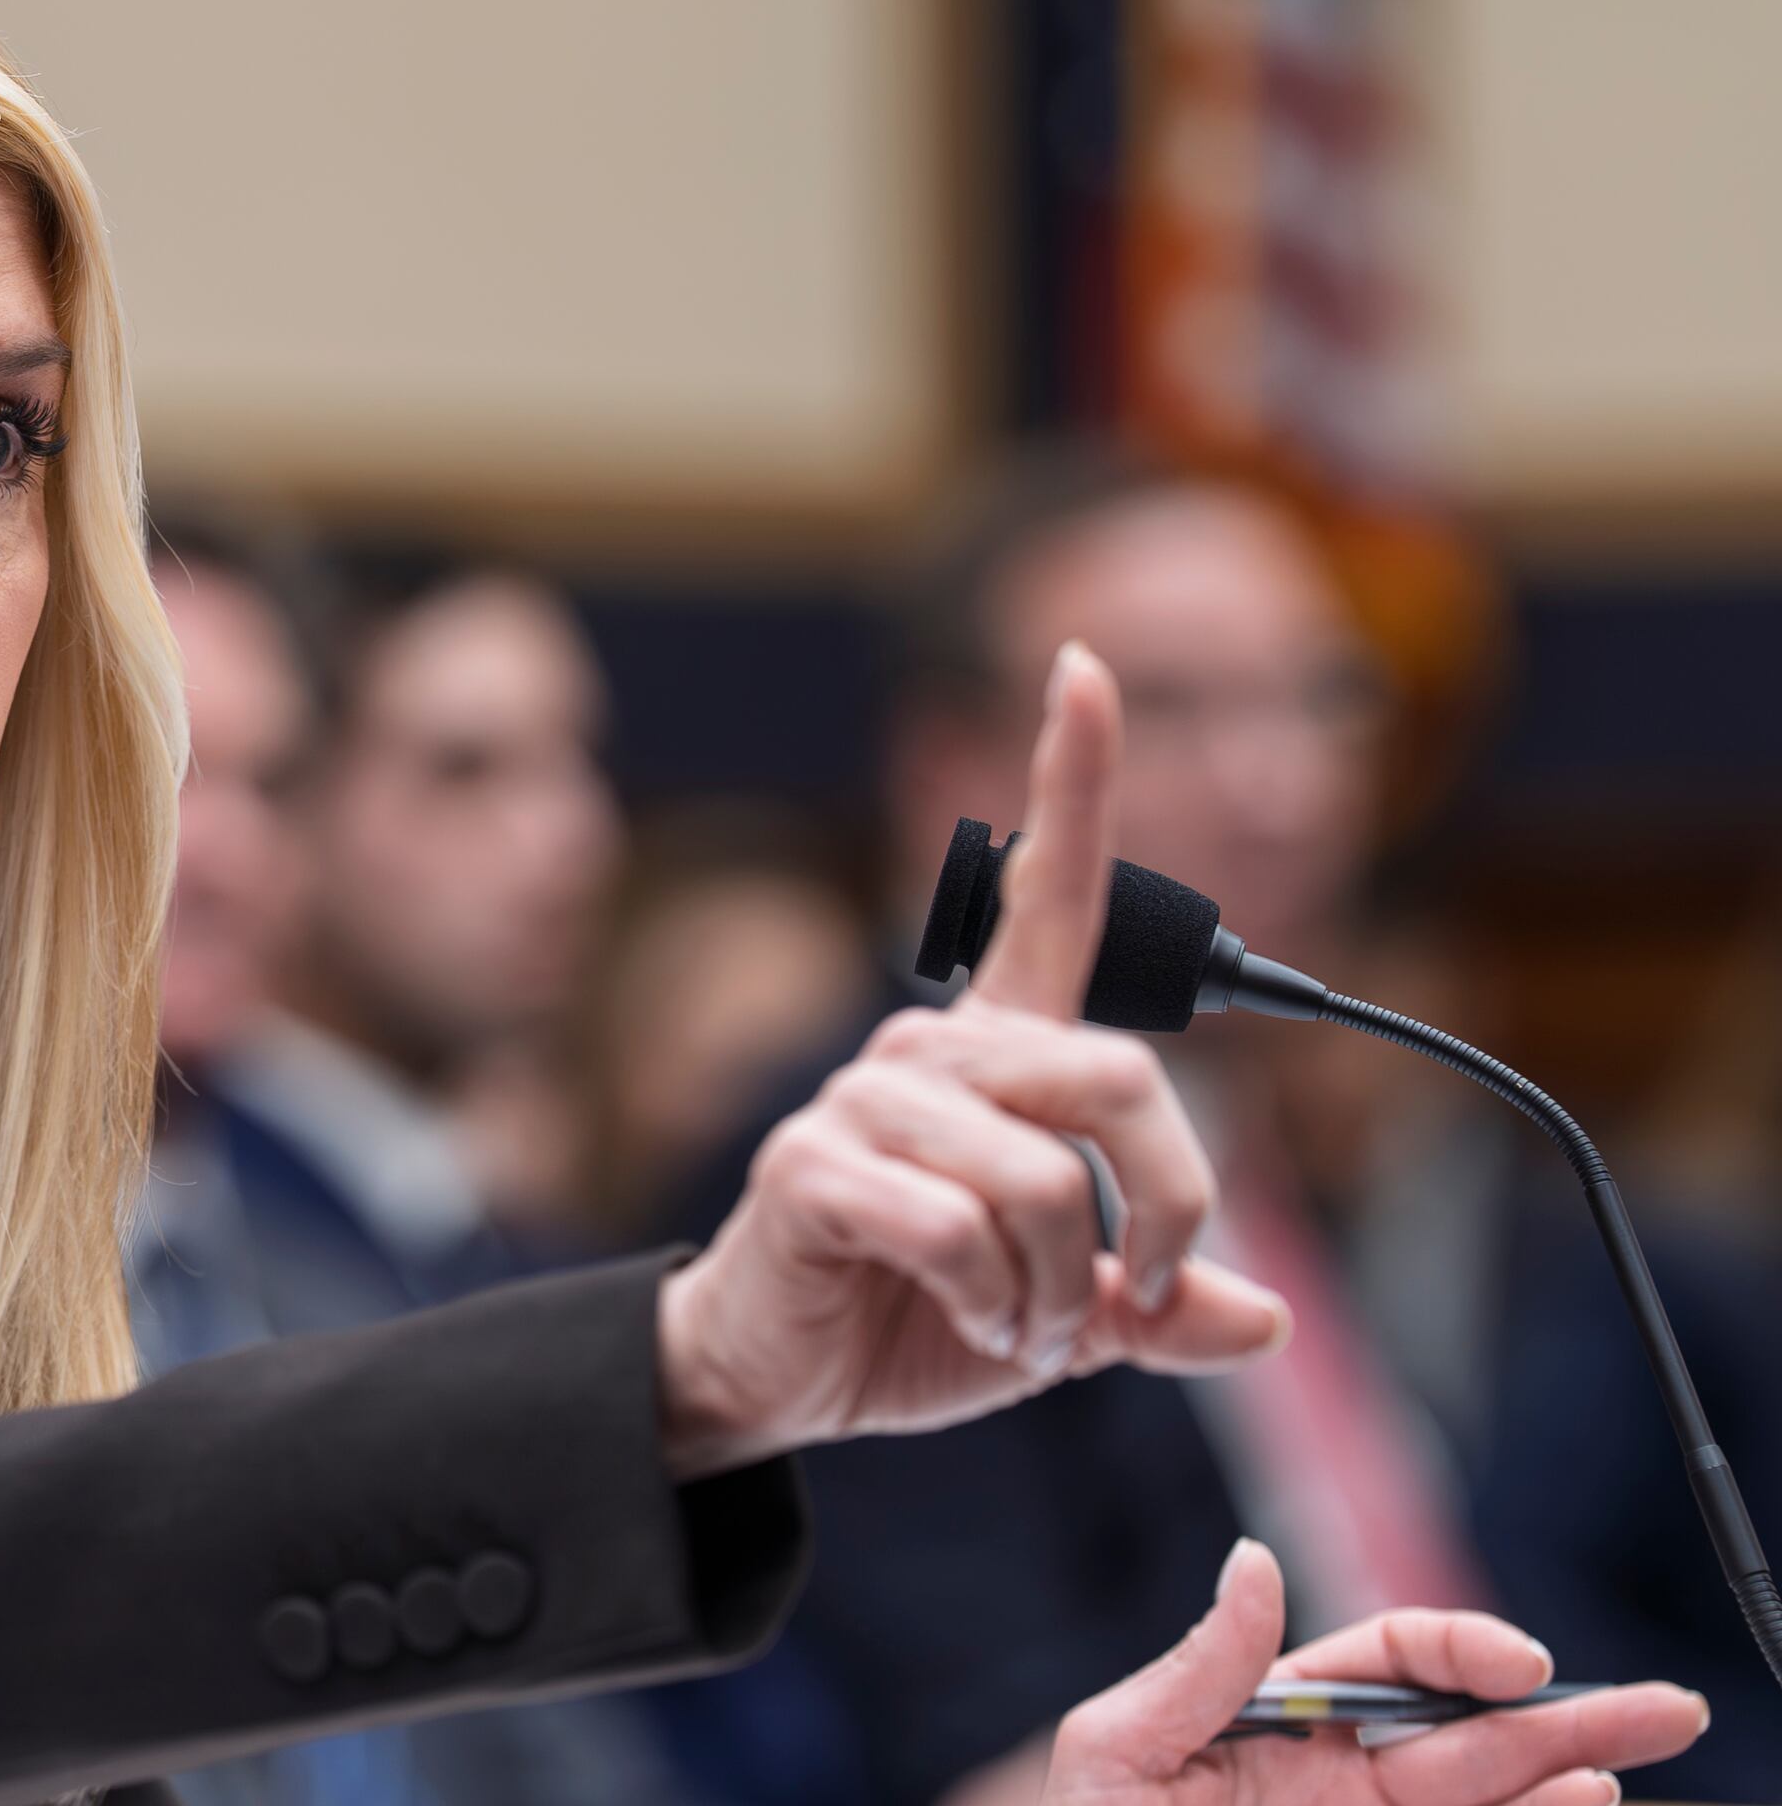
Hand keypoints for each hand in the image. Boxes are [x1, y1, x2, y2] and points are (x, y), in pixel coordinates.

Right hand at [656, 644, 1290, 1472]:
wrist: (785, 1377)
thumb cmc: (920, 1315)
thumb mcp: (1071, 1314)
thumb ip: (1160, 1305)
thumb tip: (1258, 1317)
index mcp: (999, 1055)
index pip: (1047, 893)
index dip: (1072, 777)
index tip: (1085, 667)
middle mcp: (932, 1053)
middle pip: (1116, 1082)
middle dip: (1169, 1215)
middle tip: (1136, 1299)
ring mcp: (865, 1101)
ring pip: (1045, 1184)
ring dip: (1058, 1292)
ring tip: (1014, 1324)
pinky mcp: (811, 1165)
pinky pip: (960, 1230)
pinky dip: (990, 1305)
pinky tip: (961, 1318)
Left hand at [1044, 1539, 1707, 1805]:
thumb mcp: (1117, 1758)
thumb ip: (1197, 1671)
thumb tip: (1257, 1560)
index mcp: (1274, 1726)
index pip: (1390, 1662)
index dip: (1460, 1651)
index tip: (1521, 1668)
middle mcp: (1338, 1782)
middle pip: (1471, 1735)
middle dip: (1569, 1718)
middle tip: (1667, 1710)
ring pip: (1491, 1801)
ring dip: (1565, 1785)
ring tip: (1619, 1772)